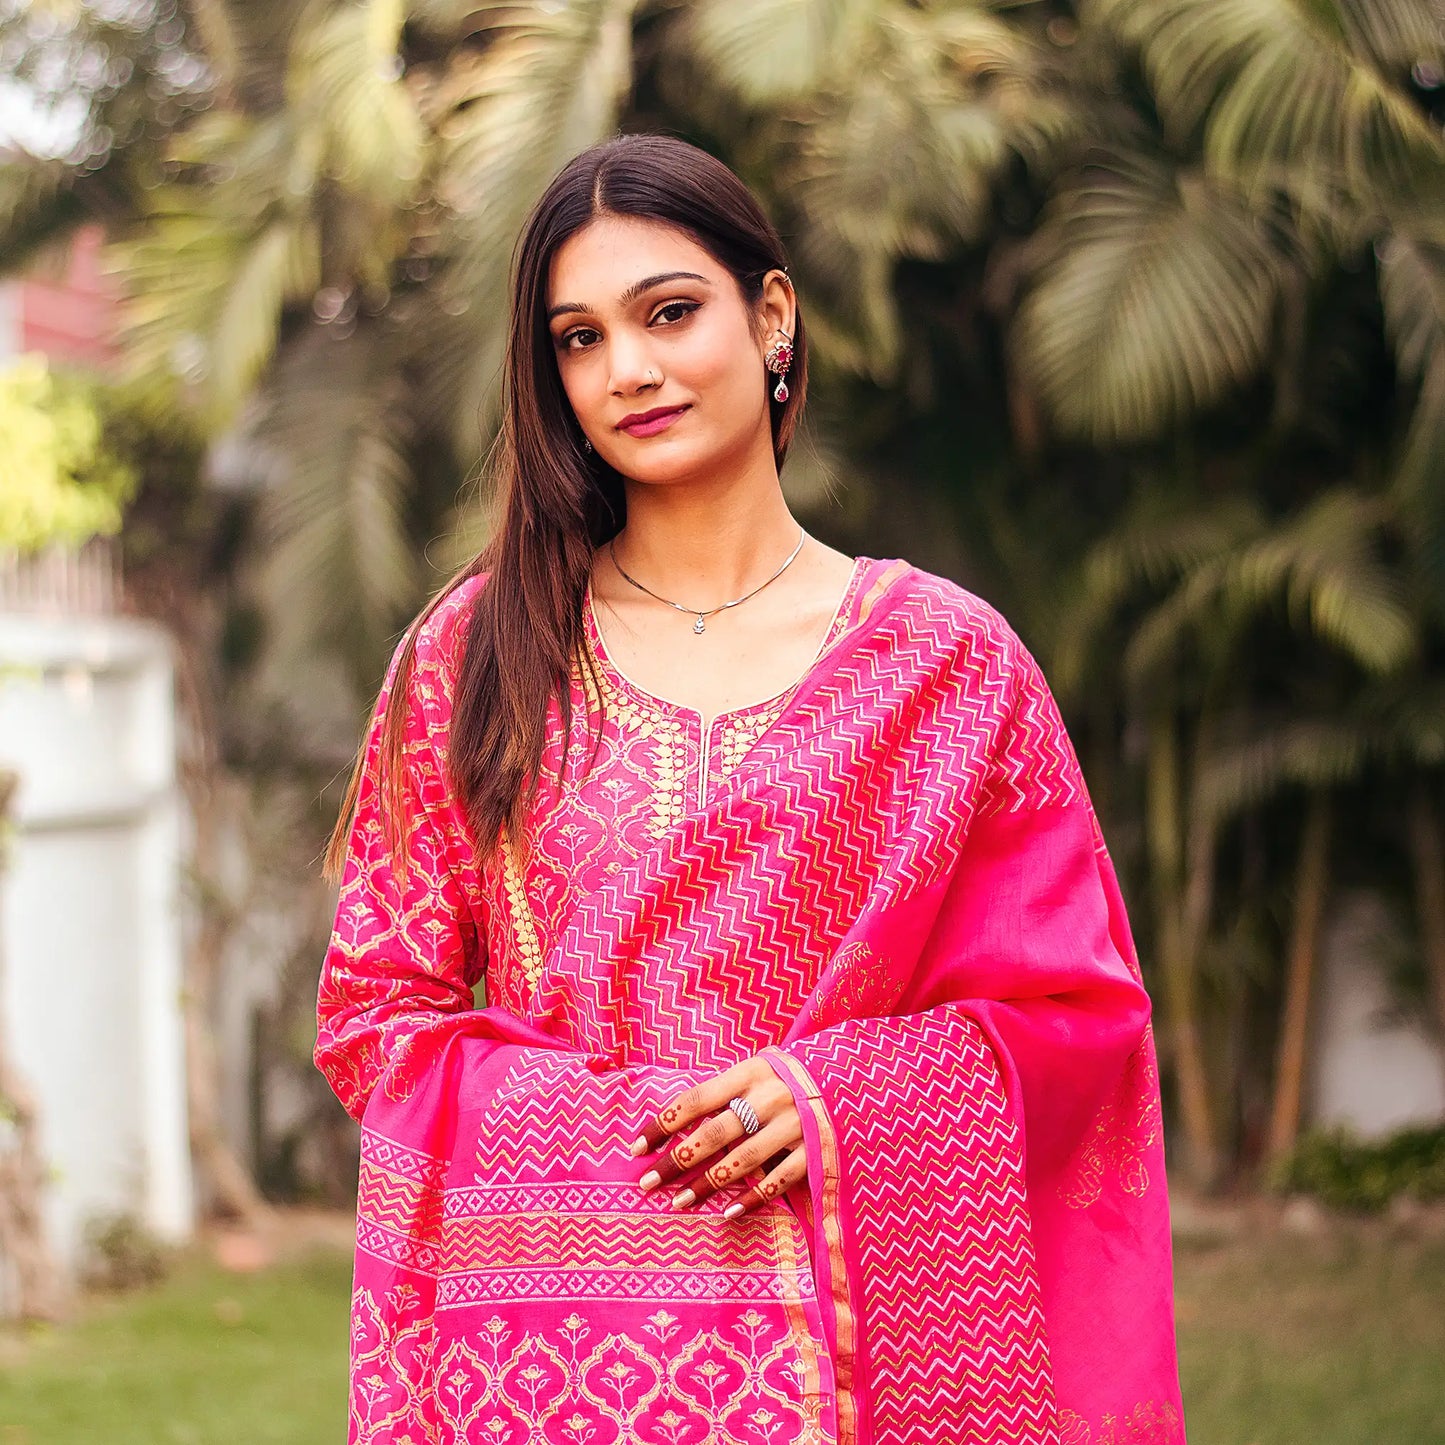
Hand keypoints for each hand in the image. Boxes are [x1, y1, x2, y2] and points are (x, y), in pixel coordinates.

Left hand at [629, 1054, 806, 1219]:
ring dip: (707, 1184)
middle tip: (648, 1182)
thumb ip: (723, 1092)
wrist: (846, 1077)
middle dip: (677, 1160)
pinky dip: (751, 1198)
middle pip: (715, 1133)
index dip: (664, 1123)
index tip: (637, 1147)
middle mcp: (770, 1098)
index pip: (696, 1099)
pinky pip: (778, 1181)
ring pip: (743, 1160)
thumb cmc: (785, 1078)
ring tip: (679, 1202)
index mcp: (750, 1072)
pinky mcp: (814, 1151)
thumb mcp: (755, 1070)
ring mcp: (794, 1125)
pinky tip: (727, 1212)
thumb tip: (674, 1123)